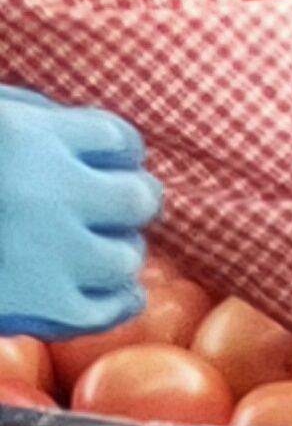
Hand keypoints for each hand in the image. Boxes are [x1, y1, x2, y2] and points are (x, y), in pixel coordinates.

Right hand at [0, 89, 156, 340]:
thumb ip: (19, 116)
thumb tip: (68, 127)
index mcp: (28, 135)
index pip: (117, 139)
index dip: (113, 152)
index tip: (102, 163)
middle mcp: (53, 192)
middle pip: (139, 197)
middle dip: (126, 201)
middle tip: (108, 208)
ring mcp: (56, 255)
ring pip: (129, 256)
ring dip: (114, 252)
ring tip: (86, 250)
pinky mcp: (48, 309)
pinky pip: (113, 307)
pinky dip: (113, 299)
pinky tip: (95, 289)